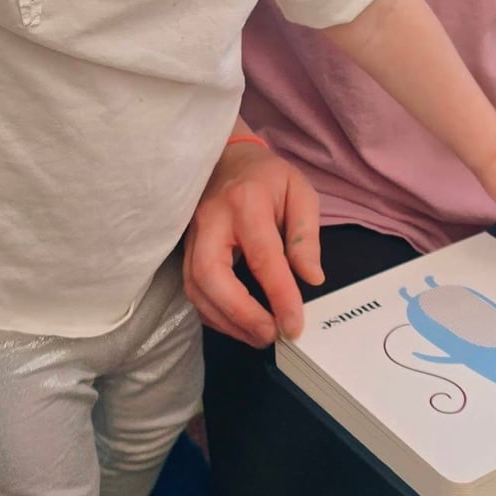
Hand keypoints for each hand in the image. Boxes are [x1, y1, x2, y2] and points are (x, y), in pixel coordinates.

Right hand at [183, 143, 322, 347]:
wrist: (229, 159)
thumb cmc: (268, 177)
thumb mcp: (300, 192)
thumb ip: (305, 235)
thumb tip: (311, 278)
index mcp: (246, 201)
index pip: (263, 255)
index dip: (279, 294)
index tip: (294, 324)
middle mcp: (211, 220)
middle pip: (211, 275)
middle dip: (240, 314)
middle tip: (270, 335)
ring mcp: (192, 235)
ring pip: (196, 288)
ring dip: (226, 321)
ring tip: (259, 336)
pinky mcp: (184, 250)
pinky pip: (192, 290)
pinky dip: (214, 314)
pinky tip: (238, 324)